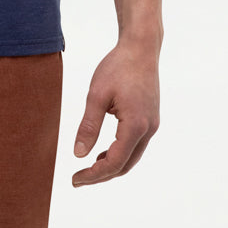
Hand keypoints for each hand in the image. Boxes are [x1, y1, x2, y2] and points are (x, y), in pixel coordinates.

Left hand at [72, 40, 159, 186]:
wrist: (141, 48)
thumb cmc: (118, 67)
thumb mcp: (96, 95)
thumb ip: (88, 126)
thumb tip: (78, 154)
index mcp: (136, 125)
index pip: (114, 162)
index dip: (94, 175)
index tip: (75, 179)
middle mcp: (148, 129)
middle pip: (125, 165)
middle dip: (102, 175)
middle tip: (78, 178)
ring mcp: (152, 124)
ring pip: (132, 157)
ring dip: (112, 165)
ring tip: (88, 167)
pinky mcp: (151, 119)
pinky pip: (136, 145)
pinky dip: (120, 153)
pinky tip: (103, 151)